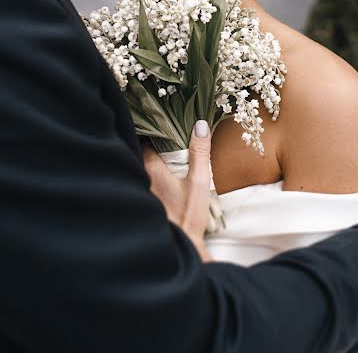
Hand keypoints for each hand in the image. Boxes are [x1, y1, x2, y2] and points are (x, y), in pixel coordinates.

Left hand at [143, 120, 212, 260]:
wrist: (179, 248)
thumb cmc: (188, 215)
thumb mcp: (200, 181)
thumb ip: (200, 153)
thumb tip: (200, 124)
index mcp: (150, 169)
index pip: (147, 141)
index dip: (157, 134)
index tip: (169, 129)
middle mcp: (140, 179)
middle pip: (143, 155)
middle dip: (155, 148)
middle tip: (171, 142)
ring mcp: (140, 192)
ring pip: (143, 170)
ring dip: (153, 163)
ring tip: (170, 159)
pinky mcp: (144, 204)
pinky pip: (145, 183)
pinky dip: (152, 178)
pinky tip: (166, 181)